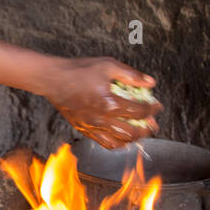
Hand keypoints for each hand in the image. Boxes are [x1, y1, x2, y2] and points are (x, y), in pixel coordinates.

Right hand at [42, 57, 161, 149]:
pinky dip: (116, 144)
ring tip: (139, 133)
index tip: (157, 106)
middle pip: (132, 132)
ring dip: (133, 139)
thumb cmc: (78, 70)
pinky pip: (103, 143)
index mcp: (110, 103)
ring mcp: (91, 126)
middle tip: (152, 124)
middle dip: (146, 129)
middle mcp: (101, 119)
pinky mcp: (83, 129)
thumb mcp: (108, 65)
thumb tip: (150, 82)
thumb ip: (131, 75)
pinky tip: (121, 139)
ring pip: (118, 142)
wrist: (52, 79)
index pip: (139, 111)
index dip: (152, 109)